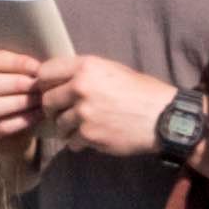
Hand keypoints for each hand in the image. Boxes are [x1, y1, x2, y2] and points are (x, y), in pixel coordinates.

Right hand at [0, 47, 51, 151]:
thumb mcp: (14, 70)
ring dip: (20, 103)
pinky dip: (22, 121)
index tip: (39, 68)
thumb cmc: (17, 88)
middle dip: (18, 85)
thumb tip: (44, 59)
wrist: (12, 122)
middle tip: (40, 86)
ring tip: (41, 100)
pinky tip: (38, 115)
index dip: (18, 64)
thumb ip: (21, 63)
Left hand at [40, 55, 179, 167]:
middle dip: (54, 108)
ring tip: (85, 126)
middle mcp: (81, 88)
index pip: (45, 72)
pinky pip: (71, 141)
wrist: (163, 118)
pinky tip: (94, 137)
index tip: (52, 90)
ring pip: (58, 124)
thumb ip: (84, 73)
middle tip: (66, 112)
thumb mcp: (112, 70)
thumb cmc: (141, 92)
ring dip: (67, 128)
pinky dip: (79, 142)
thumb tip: (58, 81)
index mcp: (86, 67)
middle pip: (47, 100)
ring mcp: (83, 113)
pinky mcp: (89, 135)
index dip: (45, 83)